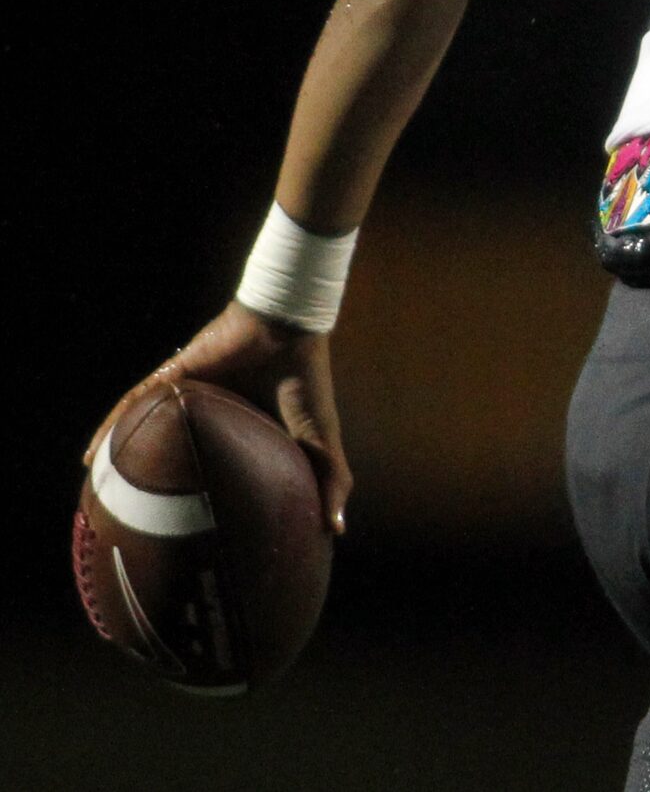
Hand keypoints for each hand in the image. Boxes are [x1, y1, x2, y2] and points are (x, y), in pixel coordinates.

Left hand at [85, 301, 352, 534]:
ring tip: (102, 497)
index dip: (200, 502)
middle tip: (136, 527)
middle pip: (170, 456)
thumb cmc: (307, 383)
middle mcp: (207, 418)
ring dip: (120, 462)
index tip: (192, 540)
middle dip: (150, 489)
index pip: (213, 471)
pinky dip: (108, 432)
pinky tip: (90, 459)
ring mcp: (186, 399)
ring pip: (143, 435)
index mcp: (240, 433)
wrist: (290, 331)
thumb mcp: (320, 440)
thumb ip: (330, 480)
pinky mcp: (170, 380)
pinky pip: (131, 408)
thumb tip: (338, 530)